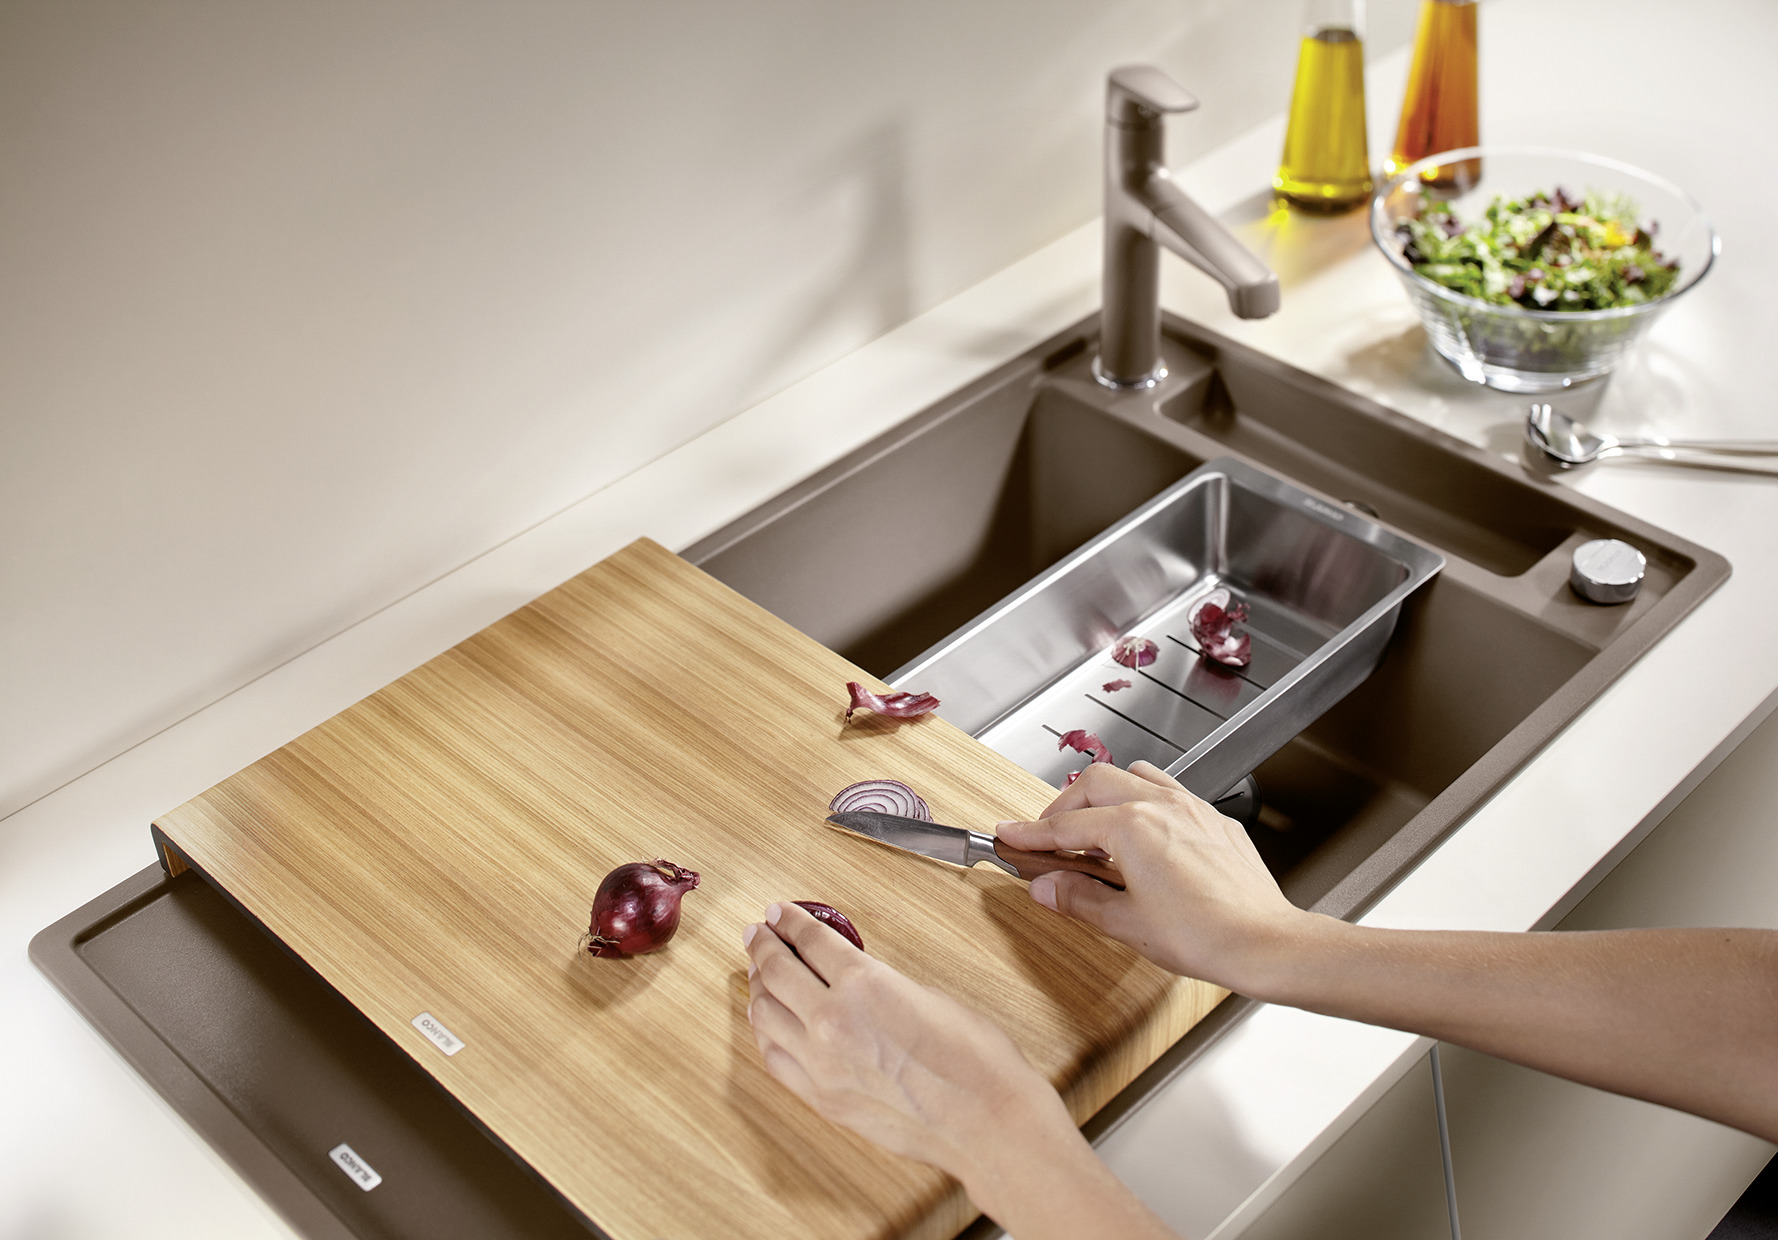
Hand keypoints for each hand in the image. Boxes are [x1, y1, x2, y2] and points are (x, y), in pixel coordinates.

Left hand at [741, 902, 1071, 1184]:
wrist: (986, 1121)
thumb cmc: (974, 1060)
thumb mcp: (925, 994)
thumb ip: (878, 984)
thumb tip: (854, 981)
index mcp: (864, 984)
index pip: (810, 941)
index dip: (790, 922)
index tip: (779, 914)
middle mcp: (833, 1021)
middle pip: (777, 972)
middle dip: (763, 947)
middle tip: (757, 935)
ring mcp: (822, 1064)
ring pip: (765, 1015)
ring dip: (758, 989)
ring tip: (758, 975)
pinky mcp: (822, 1098)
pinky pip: (775, 1059)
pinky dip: (765, 1034)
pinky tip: (767, 1024)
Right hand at [996, 761, 1315, 991]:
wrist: (1264, 942)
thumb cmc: (1205, 935)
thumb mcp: (1126, 924)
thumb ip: (1079, 899)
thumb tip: (1047, 887)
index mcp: (1132, 828)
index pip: (1066, 825)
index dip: (1031, 833)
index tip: (1010, 835)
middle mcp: (1161, 806)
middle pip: (1096, 784)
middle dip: (1066, 805)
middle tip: (1050, 835)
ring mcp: (1192, 808)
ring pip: (1136, 776)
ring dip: (1107, 793)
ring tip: (1096, 826)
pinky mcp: (1215, 820)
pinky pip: (1171, 792)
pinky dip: (1145, 801)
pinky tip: (1145, 832)